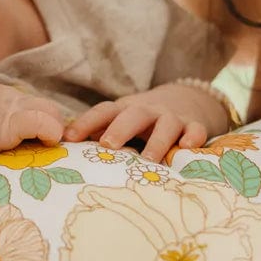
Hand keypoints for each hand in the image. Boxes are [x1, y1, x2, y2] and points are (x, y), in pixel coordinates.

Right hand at [0, 82, 65, 163]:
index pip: (32, 104)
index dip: (39, 121)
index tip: (36, 140)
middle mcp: (9, 97)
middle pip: (47, 105)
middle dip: (51, 125)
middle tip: (45, 146)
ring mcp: (13, 108)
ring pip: (52, 112)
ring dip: (54, 131)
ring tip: (45, 148)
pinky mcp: (14, 122)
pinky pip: (46, 123)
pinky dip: (51, 134)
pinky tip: (45, 144)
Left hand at [64, 81, 227, 161]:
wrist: (184, 101)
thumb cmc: (141, 121)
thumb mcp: (120, 123)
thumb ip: (98, 135)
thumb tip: (64, 151)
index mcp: (124, 110)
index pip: (103, 112)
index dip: (85, 123)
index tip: (68, 139)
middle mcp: (147, 111)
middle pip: (134, 115)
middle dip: (120, 129)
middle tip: (109, 145)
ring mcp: (172, 118)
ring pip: (166, 125)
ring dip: (157, 141)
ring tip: (148, 159)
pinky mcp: (195, 126)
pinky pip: (196, 131)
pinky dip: (192, 138)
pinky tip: (185, 149)